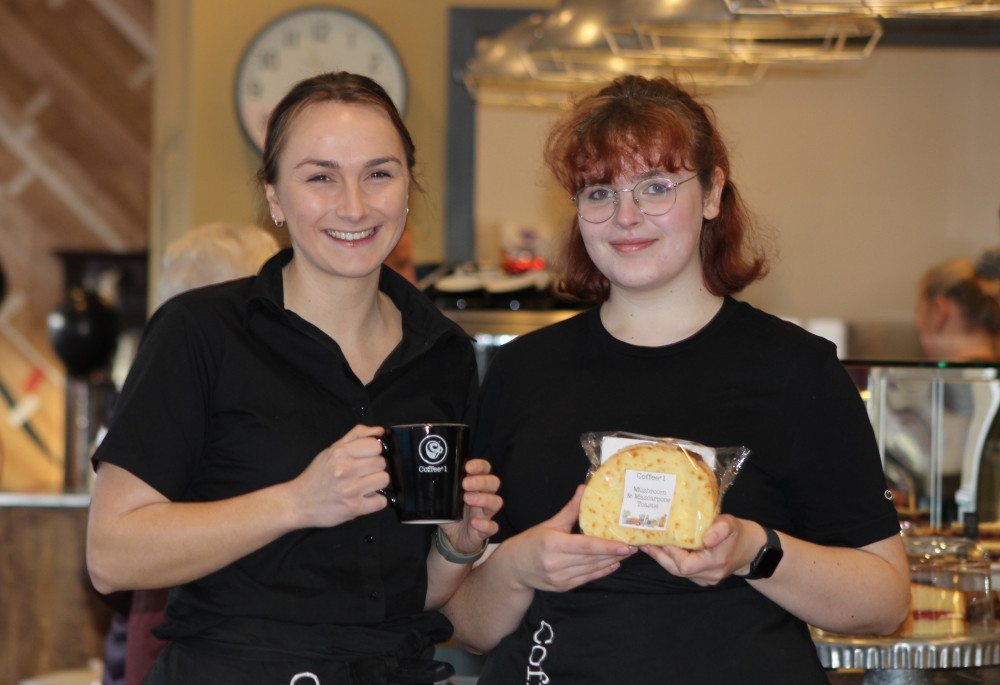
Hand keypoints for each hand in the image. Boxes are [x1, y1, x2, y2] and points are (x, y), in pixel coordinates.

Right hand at [288, 424, 389, 527]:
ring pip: (384, 479)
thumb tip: (378, 431)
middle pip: (381, 463)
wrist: (298, 502)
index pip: (376, 445)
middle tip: (361, 474)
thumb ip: (357, 436)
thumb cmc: (315, 478)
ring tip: (362, 485)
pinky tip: (363, 497)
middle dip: (374, 468)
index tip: (366, 458)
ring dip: (376, 484)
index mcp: (340, 453)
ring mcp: (350, 489)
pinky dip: (375, 501)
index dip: (373, 452)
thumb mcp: (331, 450)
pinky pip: (381, 501)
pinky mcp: (354, 507)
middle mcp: (345, 470)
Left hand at [438, 458, 501, 555]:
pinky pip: (493, 527)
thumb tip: (421, 481)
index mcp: (475, 486)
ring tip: (467, 499)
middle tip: (465, 484)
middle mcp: (484, 497)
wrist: (454, 540)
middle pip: (494, 482)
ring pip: (496, 502)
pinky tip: (474, 523)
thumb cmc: (451, 515)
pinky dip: (485, 525)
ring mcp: (486, 514)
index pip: (485, 469)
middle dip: (482, 481)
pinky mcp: (485, 530)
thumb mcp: (443, 501)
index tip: (468, 467)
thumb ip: (437, 491)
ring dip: (484, 499)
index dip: (480, 466)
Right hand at [504, 485, 635, 592]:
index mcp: (552, 544)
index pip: (586, 546)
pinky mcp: (563, 586)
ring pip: (592, 569)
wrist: (513, 568)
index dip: (607, 546)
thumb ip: (570, 509)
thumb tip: (584, 489)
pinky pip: (587, 578)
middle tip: (635, 545)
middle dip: (615, 553)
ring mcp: (559, 578)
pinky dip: (602, 571)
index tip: (625, 545)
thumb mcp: (550, 523)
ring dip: (611, 562)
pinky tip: (614, 564)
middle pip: (592, 559)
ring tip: (627, 553)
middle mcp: (556, 563)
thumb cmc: (531, 542)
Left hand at [640, 514, 762, 585]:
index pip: (685, 565)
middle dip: (659, 555)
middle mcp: (709, 575)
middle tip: (644, 541)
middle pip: (676, 570)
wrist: (752, 549)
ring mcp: (706, 579)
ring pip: (677, 571)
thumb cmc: (739, 533)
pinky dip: (671, 560)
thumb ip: (719, 529)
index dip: (670, 552)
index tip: (660, 537)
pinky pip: (683, 571)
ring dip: (662, 558)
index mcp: (716, 563)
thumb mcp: (731, 525)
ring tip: (648, 543)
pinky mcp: (703, 578)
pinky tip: (663, 548)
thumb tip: (706, 538)